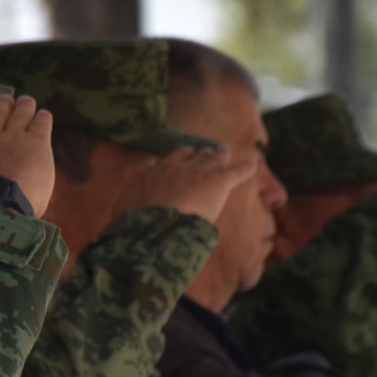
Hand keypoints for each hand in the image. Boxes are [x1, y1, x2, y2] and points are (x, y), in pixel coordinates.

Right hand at [108, 145, 256, 224]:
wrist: (151, 225)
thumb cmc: (134, 221)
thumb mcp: (122, 207)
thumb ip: (127, 200)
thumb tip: (122, 200)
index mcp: (158, 171)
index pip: (172, 159)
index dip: (180, 159)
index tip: (182, 159)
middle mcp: (179, 166)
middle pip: (194, 155)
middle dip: (201, 154)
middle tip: (206, 153)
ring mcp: (199, 172)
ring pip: (214, 158)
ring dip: (220, 155)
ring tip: (225, 151)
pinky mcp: (218, 183)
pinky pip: (237, 172)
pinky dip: (247, 167)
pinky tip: (255, 163)